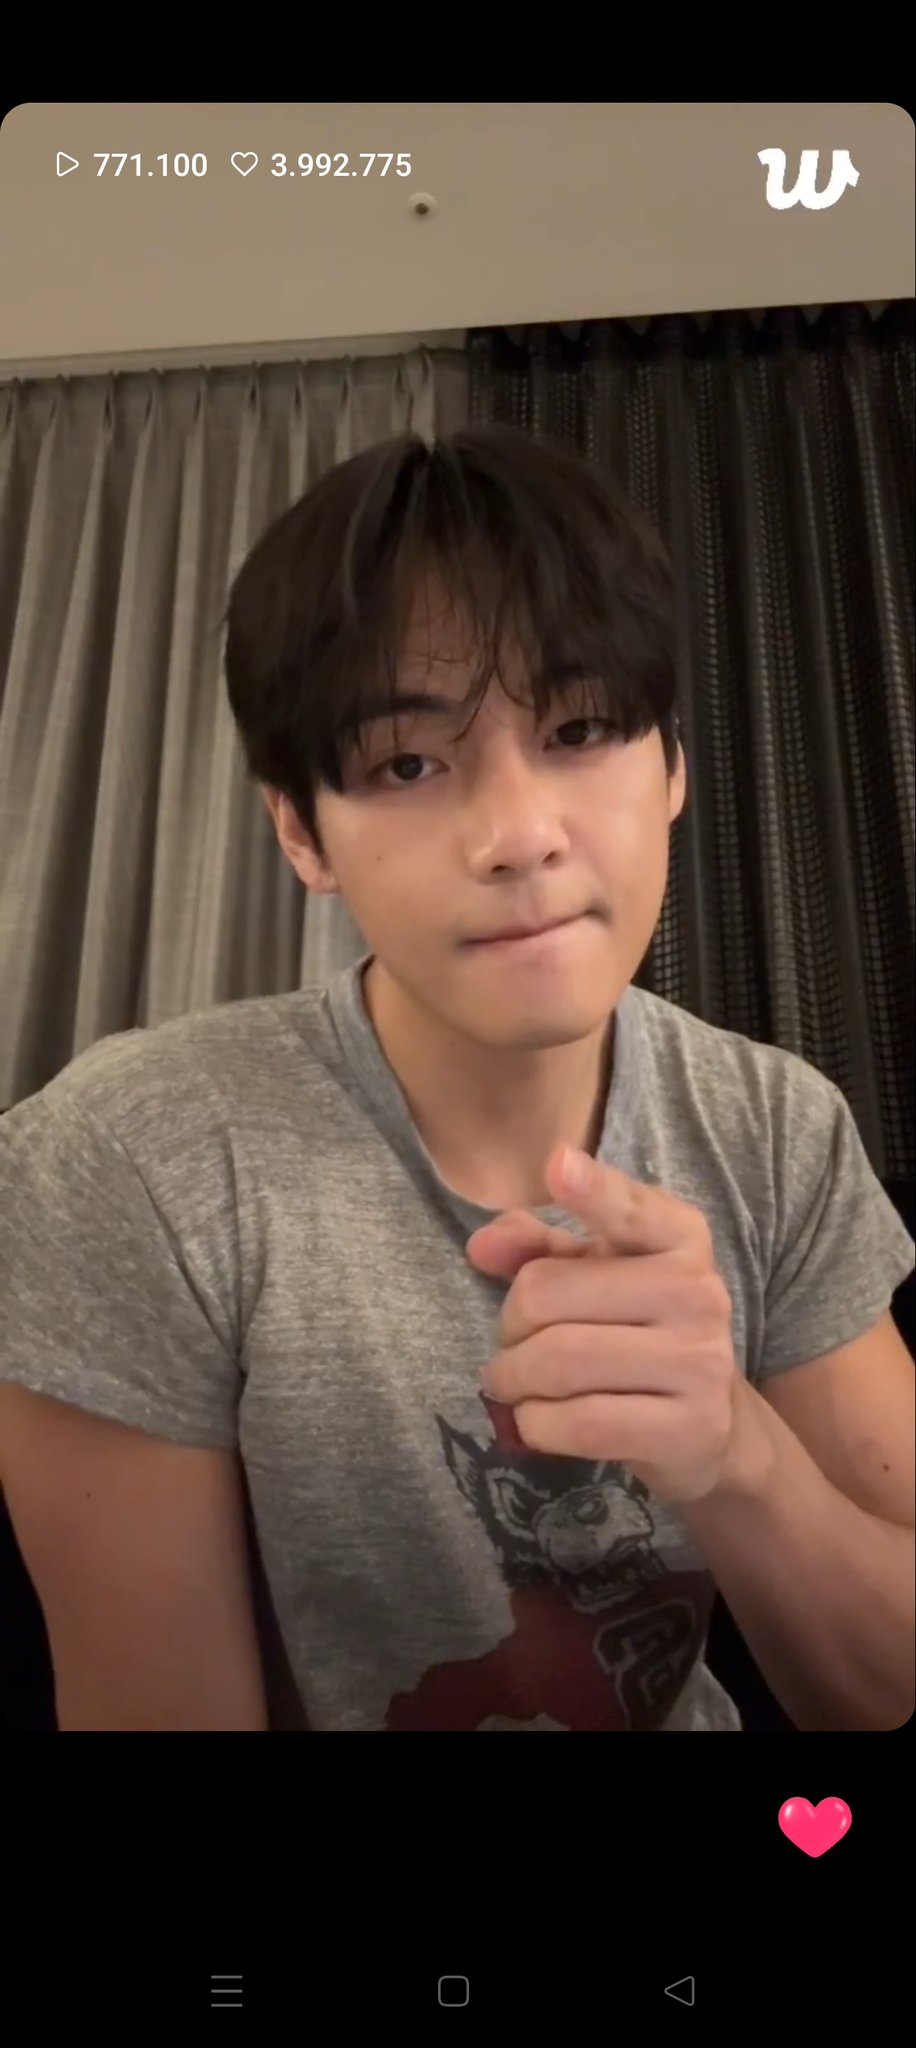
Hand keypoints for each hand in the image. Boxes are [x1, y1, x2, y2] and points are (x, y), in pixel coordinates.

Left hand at [465, 1143, 742, 1503]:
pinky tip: (538, 1419)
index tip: (557, 1165)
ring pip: (559, 1362)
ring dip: (514, 1380)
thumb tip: (482, 1245)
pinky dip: (536, 1424)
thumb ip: (537, 1246)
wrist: (709, 1422)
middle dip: (508, 1326)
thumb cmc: (634, 1328)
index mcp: (678, 1237)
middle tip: (511, 1345)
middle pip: (547, 1296)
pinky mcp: (690, 1429)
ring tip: (514, 1384)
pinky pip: (579, 1424)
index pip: (630, 1208)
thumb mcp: (593, 1272)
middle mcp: (698, 1292)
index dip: (591, 1189)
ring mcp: (700, 1362)